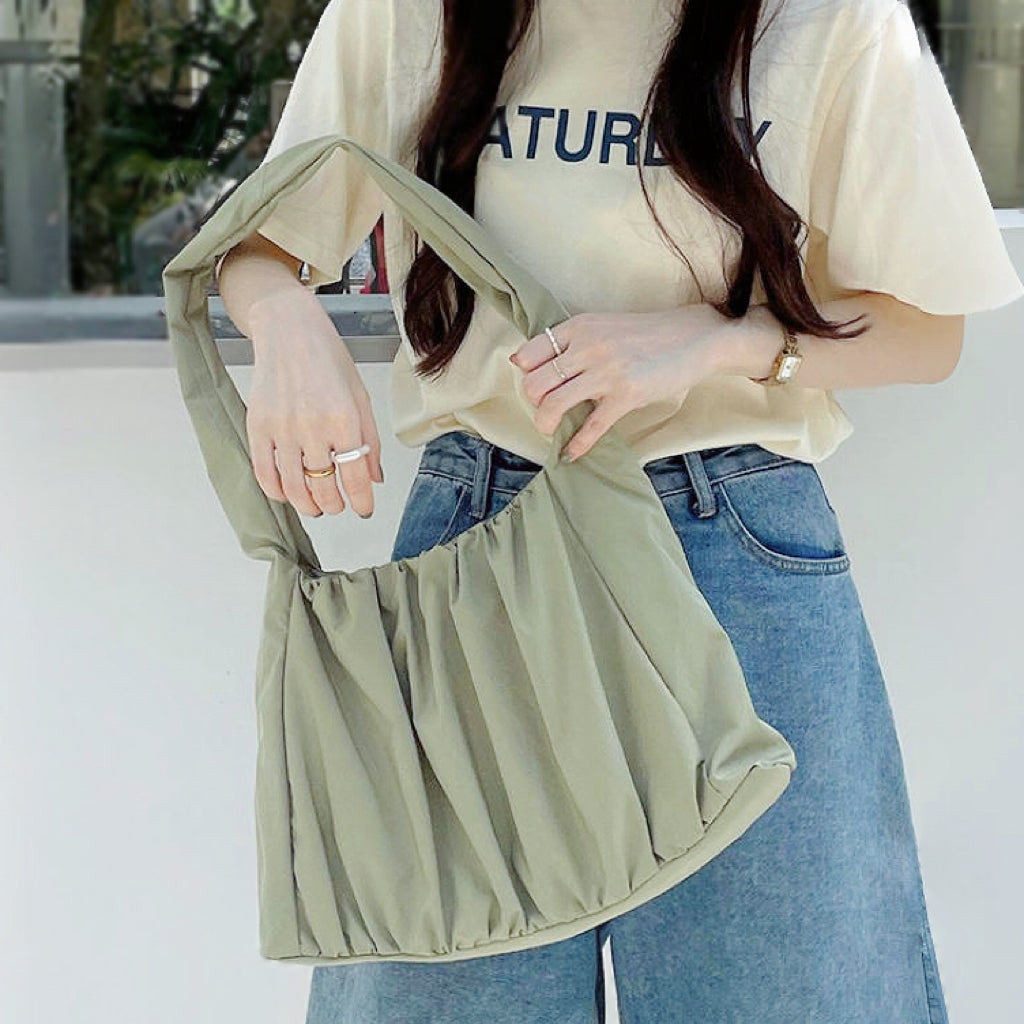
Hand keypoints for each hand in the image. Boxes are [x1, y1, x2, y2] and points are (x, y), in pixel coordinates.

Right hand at [245, 288, 384, 518]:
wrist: (289, 329)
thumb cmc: (328, 359)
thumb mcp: (360, 397)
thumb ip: (370, 440)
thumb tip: (374, 478)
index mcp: (344, 418)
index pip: (355, 475)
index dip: (361, 500)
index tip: (364, 510)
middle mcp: (312, 425)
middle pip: (323, 486)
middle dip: (334, 505)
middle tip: (339, 506)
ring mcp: (281, 427)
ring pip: (293, 486)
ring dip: (307, 504)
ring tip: (316, 506)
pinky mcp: (257, 425)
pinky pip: (264, 471)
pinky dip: (276, 490)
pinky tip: (287, 494)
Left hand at [508, 305, 731, 460]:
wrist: (694, 337)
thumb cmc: (647, 335)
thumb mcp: (604, 326)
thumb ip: (572, 341)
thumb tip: (523, 361)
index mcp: (579, 327)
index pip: (529, 355)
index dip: (526, 377)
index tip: (538, 389)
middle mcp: (588, 346)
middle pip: (534, 384)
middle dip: (534, 404)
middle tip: (547, 411)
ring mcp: (607, 371)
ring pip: (552, 405)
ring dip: (546, 425)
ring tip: (553, 431)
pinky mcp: (626, 395)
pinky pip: (590, 427)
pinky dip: (576, 446)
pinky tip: (572, 454)